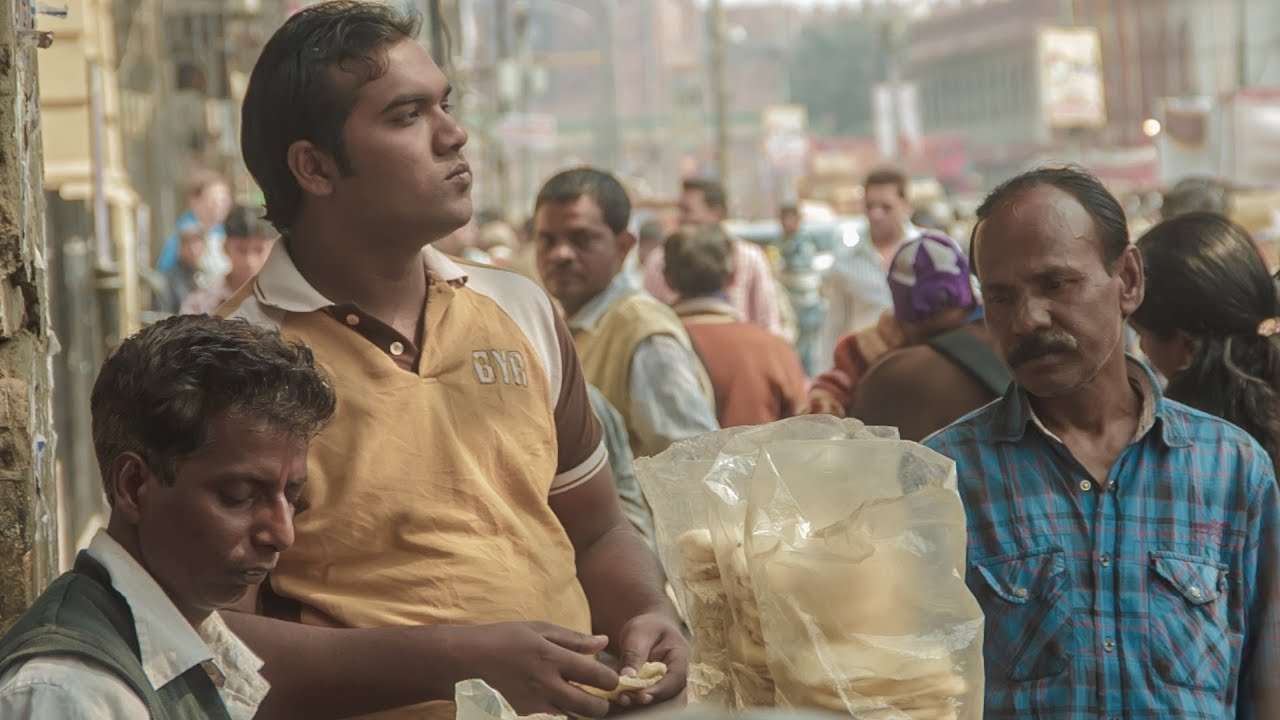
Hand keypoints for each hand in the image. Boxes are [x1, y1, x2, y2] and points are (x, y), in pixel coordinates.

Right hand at [454, 622, 618, 718]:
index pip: (597, 676)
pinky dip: (558, 717)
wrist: (462, 662)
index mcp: (552, 658)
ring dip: (580, 714)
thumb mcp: (537, 629)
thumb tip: (604, 642)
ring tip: (576, 703)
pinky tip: (556, 707)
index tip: (609, 678)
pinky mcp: (520, 718)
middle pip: (591, 708)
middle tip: (598, 699)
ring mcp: (533, 706)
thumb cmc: (501, 640)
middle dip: (602, 706)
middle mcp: (545, 685)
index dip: (611, 680)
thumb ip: (573, 639)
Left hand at [615, 613, 688, 709]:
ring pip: (663, 708)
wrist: (649, 633)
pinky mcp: (657, 697)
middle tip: (624, 699)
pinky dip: (633, 710)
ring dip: (641, 710)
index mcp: (680, 657)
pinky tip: (616, 705)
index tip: (641, 696)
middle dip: (651, 705)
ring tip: (618, 702)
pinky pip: (649, 709)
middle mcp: (679, 678)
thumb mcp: (638, 633)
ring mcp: (669, 689)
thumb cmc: (646, 628)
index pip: (676, 679)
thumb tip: (627, 677)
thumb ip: (634, 653)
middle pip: (674, 700)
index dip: (661, 690)